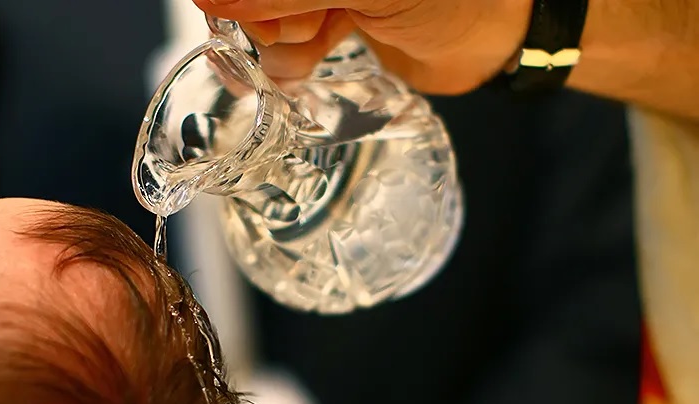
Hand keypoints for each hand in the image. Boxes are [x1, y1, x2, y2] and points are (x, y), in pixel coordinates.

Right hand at [193, 0, 532, 93]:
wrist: (494, 34)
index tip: (242, 12)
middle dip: (269, 14)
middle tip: (309, 22)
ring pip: (265, 19)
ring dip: (283, 40)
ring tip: (321, 38)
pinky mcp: (330, 18)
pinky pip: (286, 43)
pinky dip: (293, 57)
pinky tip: (316, 56)